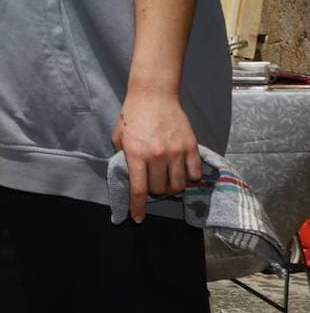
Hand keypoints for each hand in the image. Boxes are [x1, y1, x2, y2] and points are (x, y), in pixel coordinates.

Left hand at [110, 87, 201, 221]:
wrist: (153, 95)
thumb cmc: (132, 115)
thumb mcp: (119, 136)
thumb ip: (122, 157)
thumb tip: (129, 175)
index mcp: (136, 155)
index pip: (138, 190)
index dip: (137, 208)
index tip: (137, 218)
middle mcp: (157, 156)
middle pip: (159, 190)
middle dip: (154, 191)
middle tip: (152, 183)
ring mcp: (176, 152)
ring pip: (178, 185)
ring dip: (171, 187)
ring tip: (167, 179)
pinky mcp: (191, 147)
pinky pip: (194, 174)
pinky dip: (190, 178)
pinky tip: (183, 173)